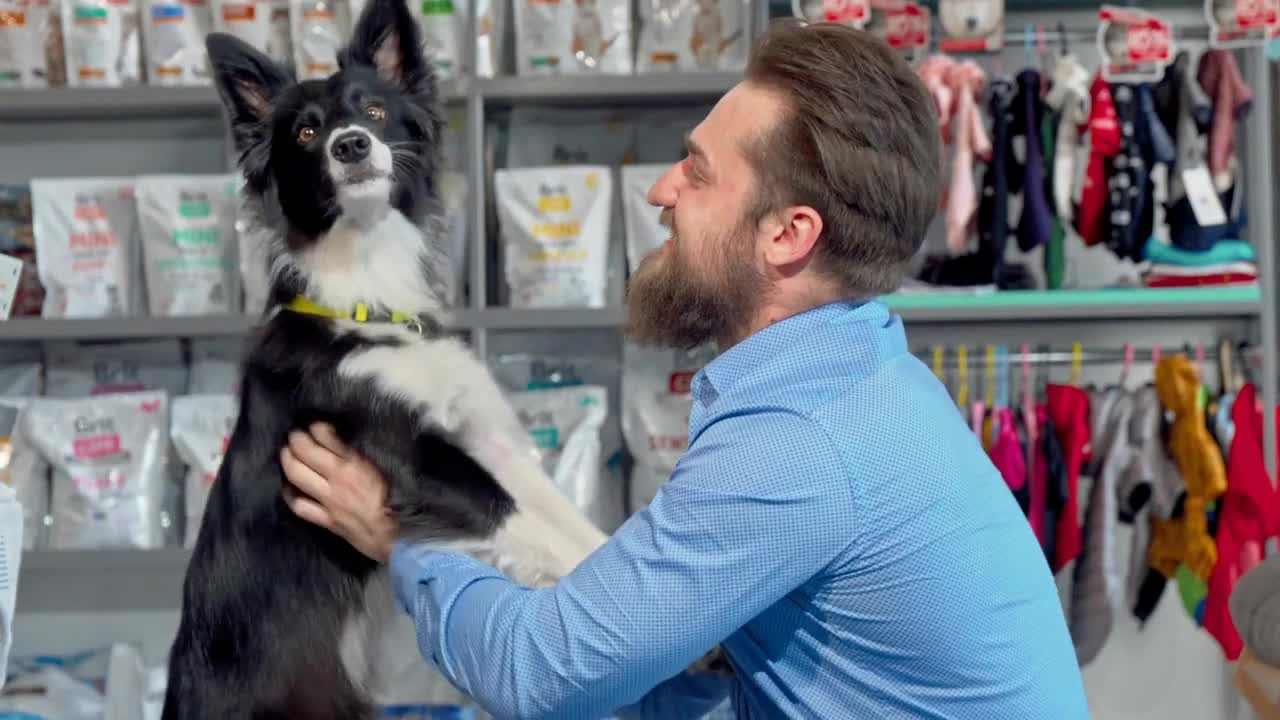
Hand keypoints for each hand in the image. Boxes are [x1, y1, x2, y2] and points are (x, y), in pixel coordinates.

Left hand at [280, 423, 397, 561]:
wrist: (398, 536)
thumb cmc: (398, 500)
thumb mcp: (383, 470)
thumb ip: (360, 458)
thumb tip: (341, 446)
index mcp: (355, 464)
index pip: (326, 437)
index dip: (317, 427)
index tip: (316, 426)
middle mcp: (337, 479)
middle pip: (305, 453)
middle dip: (296, 440)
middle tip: (294, 436)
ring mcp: (328, 501)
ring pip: (296, 476)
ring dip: (287, 462)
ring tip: (287, 455)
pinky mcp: (326, 520)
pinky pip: (299, 506)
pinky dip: (290, 495)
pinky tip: (290, 488)